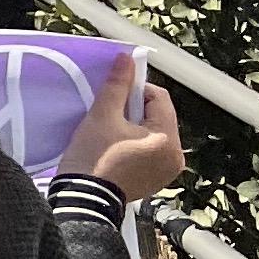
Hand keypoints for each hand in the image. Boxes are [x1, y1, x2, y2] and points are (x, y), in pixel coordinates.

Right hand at [66, 66, 182, 205]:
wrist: (83, 199)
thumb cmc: (92, 159)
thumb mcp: (102, 116)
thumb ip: (117, 85)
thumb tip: (126, 60)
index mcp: (167, 140)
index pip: (159, 97)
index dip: (135, 91)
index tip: (114, 97)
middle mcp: (175, 156)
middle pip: (159, 116)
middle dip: (135, 111)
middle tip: (110, 118)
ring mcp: (167, 171)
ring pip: (154, 133)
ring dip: (136, 128)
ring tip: (112, 135)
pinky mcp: (156, 180)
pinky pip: (151, 151)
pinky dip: (137, 145)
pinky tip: (116, 149)